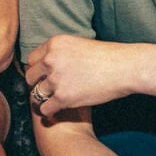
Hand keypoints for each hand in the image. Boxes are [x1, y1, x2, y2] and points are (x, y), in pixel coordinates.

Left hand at [23, 35, 138, 117]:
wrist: (124, 67)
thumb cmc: (108, 57)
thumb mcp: (80, 45)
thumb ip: (61, 52)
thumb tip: (47, 64)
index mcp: (54, 44)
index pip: (32, 59)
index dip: (38, 70)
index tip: (44, 77)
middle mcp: (51, 60)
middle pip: (30, 77)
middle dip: (37, 84)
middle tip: (48, 90)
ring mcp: (56, 79)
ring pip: (37, 94)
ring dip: (45, 99)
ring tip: (54, 101)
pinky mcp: (63, 97)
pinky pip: (45, 109)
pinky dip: (50, 112)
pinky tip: (57, 111)